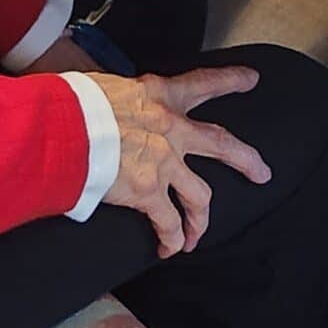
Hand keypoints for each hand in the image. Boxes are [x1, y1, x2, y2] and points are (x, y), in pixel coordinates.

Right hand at [80, 67, 270, 258]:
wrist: (64, 128)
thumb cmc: (75, 103)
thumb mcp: (105, 85)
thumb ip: (120, 99)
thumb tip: (107, 106)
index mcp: (158, 94)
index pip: (202, 84)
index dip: (230, 81)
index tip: (252, 79)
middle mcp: (171, 126)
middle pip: (221, 144)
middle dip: (245, 160)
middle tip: (262, 172)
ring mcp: (165, 161)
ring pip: (200, 194)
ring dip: (202, 218)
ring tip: (200, 234)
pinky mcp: (149, 192)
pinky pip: (169, 222)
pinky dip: (172, 238)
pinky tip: (170, 249)